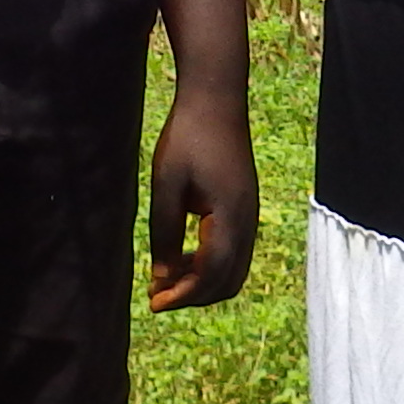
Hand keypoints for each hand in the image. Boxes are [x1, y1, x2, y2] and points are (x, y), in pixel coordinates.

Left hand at [145, 87, 257, 310]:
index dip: (182, 295)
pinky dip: (209, 265)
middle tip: (156, 296)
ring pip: (232, 270)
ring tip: (164, 279)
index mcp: (230, 216)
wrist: (216, 99)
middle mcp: (248, 221)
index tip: (153, 304)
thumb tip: (162, 277)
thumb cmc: (187, 137)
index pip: (210, 274)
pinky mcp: (244, 209)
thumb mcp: (166, 185)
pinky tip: (180, 257)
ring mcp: (250, 216)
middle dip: (192, 296)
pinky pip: (232, 252)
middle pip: (226, 281)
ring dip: (200, 282)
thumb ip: (164, 232)